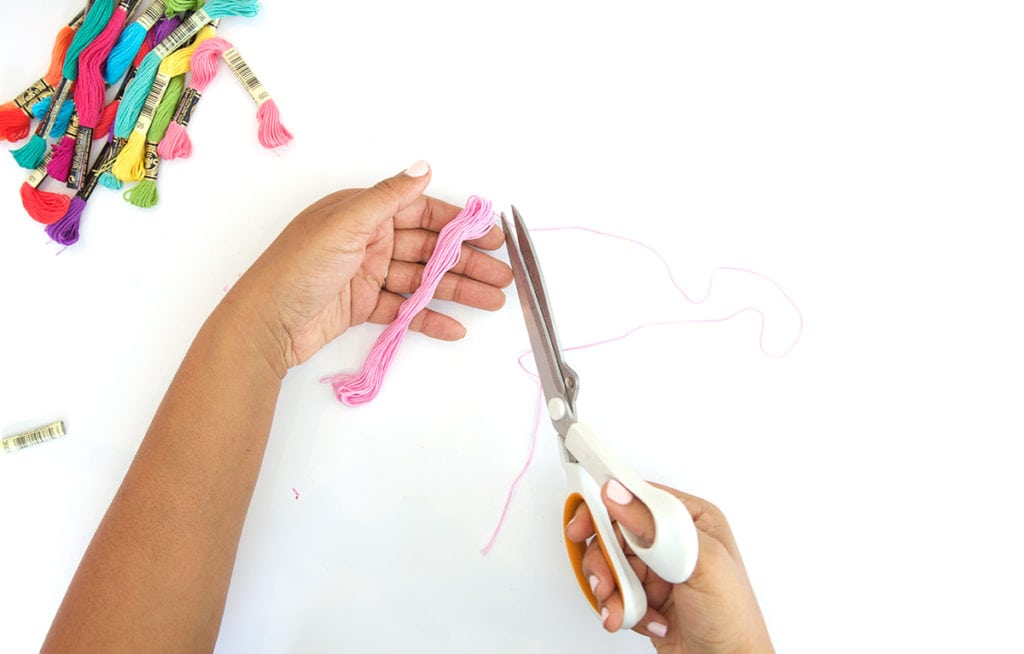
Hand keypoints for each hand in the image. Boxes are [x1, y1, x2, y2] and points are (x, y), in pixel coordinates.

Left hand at [224, 162, 512, 376]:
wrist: (265, 323)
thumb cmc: (298, 268)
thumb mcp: (345, 224)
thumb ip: (389, 198)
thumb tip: (422, 167)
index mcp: (363, 213)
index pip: (421, 212)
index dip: (458, 223)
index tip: (490, 235)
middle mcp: (368, 239)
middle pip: (428, 248)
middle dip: (466, 261)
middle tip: (502, 275)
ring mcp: (367, 274)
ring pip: (423, 279)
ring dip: (457, 290)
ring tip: (492, 301)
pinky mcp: (363, 305)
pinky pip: (405, 309)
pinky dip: (429, 317)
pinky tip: (454, 326)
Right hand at [566, 481, 773, 652]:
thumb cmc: (732, 617)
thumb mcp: (700, 562)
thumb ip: (658, 526)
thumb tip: (619, 495)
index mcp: (690, 519)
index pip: (638, 498)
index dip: (605, 509)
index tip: (582, 525)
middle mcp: (670, 540)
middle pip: (615, 533)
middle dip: (604, 561)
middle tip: (604, 581)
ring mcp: (656, 568)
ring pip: (609, 564)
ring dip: (611, 590)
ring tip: (622, 609)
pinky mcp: (644, 594)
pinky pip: (613, 591)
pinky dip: (619, 608)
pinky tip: (639, 618)